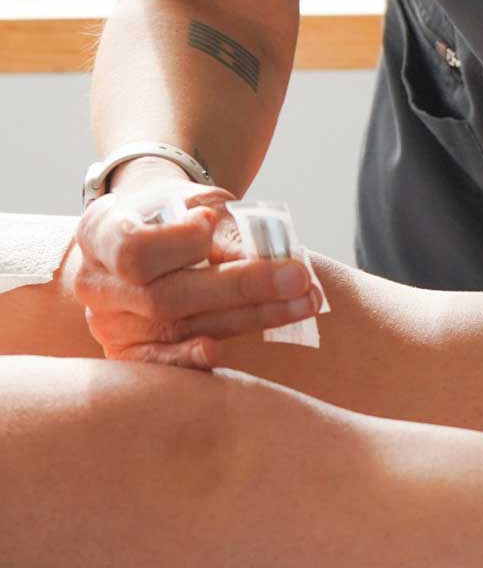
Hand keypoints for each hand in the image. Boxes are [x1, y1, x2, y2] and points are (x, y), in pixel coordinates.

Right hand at [70, 180, 320, 368]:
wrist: (148, 230)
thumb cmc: (174, 213)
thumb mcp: (194, 203)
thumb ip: (222, 229)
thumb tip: (263, 262)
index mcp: (100, 233)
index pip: (135, 249)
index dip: (178, 243)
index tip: (211, 224)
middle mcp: (95, 284)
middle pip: (166, 298)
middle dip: (241, 288)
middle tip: (299, 278)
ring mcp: (108, 325)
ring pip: (178, 330)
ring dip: (250, 318)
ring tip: (303, 302)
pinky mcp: (128, 353)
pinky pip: (163, 364)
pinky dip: (196, 360)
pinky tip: (228, 353)